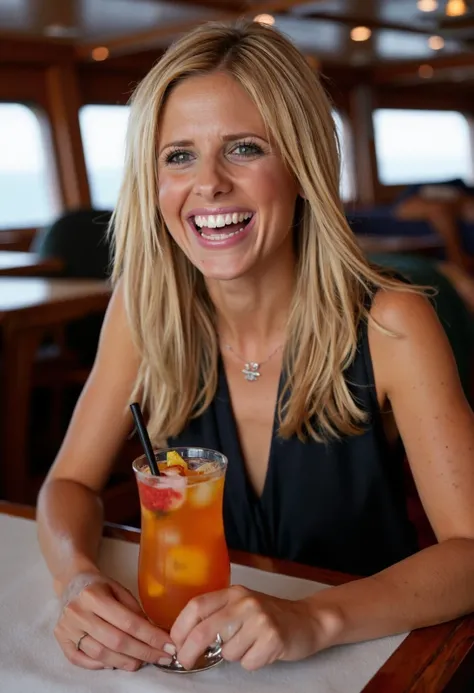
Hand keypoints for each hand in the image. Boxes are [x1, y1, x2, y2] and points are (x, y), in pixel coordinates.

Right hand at [55, 572, 175, 670]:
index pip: (128, 622)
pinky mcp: (60, 640)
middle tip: (161, 658)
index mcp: (94, 596)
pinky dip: (100, 665)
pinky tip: (116, 663)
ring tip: (142, 662)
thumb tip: (154, 634)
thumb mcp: (120, 589)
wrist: (72, 582)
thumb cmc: (100, 586)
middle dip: (143, 653)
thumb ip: (134, 610)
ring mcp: (67, 628)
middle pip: (115, 641)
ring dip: (124, 662)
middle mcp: (78, 613)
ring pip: (100, 654)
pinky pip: (81, 660)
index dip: (150, 637)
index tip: (168, 646)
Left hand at [170, 585, 331, 670]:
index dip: (180, 627)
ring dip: (234, 655)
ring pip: (227, 652)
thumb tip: (186, 638)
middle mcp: (245, 602)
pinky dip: (252, 662)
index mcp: (233, 592)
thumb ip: (217, 614)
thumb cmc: (269, 615)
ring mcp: (260, 620)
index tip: (174, 643)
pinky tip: (263, 650)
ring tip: (251, 644)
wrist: (307, 619)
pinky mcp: (273, 639)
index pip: (196, 606)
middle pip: (204, 631)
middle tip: (185, 661)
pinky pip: (247, 662)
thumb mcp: (241, 605)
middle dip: (189, 651)